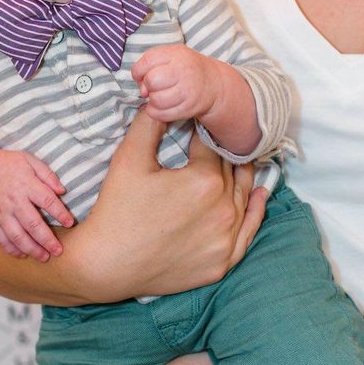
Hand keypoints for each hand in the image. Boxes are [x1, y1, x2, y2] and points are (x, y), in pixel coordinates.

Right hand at [0, 149, 74, 261]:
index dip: (60, 213)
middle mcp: (13, 201)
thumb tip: (62, 190)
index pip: (47, 201)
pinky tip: (23, 255)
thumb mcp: (29, 160)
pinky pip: (1, 239)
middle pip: (32, 224)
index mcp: (26, 184)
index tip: (70, 222)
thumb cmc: (8, 165)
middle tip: (58, 251)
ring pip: (17, 236)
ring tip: (44, 257)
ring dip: (31, 249)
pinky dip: (11, 250)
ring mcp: (1, 213)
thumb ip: (47, 174)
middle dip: (47, 240)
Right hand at [80, 112, 267, 300]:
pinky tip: (257, 195)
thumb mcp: (129, 157)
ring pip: (242, 197)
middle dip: (217, 155)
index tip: (192, 128)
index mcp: (205, 180)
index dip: (199, 133)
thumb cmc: (117, 209)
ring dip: (238, 177)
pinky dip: (254, 212)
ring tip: (233, 161)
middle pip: (229, 170)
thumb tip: (165, 99)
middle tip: (208, 145)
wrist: (106, 265)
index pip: (211, 146)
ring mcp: (226, 239)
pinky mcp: (223, 262)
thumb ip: (152, 122)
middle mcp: (223, 210)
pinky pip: (248, 232)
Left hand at [131, 44, 221, 122]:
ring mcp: (188, 90)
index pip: (148, 61)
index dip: (139, 72)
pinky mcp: (189, 108)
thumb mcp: (172, 56)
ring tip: (159, 97)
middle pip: (151, 81)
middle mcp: (184, 71)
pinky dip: (157, 113)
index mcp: (176, 54)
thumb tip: (142, 88)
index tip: (143, 76)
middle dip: (147, 87)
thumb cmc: (186, 68)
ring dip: (152, 101)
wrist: (212, 83)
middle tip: (154, 88)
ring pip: (156, 100)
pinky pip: (163, 115)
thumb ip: (151, 65)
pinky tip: (161, 107)